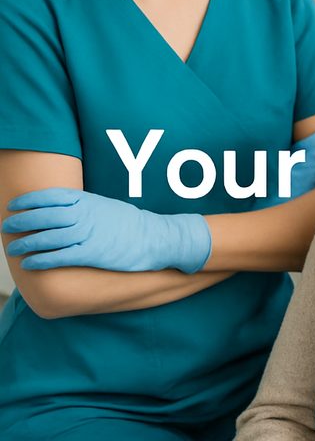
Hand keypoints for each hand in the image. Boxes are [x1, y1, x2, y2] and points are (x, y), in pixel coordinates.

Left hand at [3, 188, 210, 273]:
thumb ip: (83, 205)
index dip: (29, 200)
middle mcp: (85, 215)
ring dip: (25, 243)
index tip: (14, 205)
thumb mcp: (106, 205)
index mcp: (88, 201)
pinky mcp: (92, 254)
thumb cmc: (130, 223)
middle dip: (20, 221)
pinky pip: (59, 257)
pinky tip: (29, 263)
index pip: (51, 196)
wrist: (155, 237)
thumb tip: (62, 207)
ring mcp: (88, 234)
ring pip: (47, 237)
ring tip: (12, 249)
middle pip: (43, 216)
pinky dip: (40, 260)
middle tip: (6, 227)